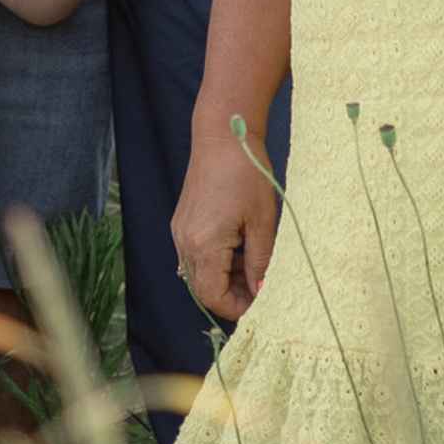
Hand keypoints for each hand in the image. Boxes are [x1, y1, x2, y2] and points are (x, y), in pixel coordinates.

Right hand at [171, 123, 278, 322]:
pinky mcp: (183, 221)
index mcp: (204, 245)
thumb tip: (261, 292)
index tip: (260, 306)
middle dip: (232, 294)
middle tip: (261, 289)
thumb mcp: (262, 222)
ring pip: (200, 271)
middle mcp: (185, 242)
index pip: (213, 297)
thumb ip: (260, 263)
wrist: (221, 135)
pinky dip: (217, 259)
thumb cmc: (245, 173)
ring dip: (225, 277)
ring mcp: (181, 230)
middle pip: (204, 288)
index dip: (236, 308)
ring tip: (254, 266)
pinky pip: (197, 253)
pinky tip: (239, 247)